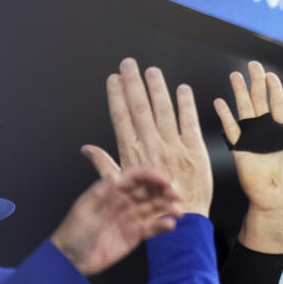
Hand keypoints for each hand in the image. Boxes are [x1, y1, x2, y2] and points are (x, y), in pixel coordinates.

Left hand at [50, 168, 181, 275]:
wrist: (71, 260)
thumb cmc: (74, 232)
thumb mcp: (85, 209)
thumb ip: (102, 193)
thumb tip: (117, 176)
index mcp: (110, 190)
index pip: (135, 178)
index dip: (151, 177)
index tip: (164, 182)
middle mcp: (124, 201)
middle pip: (149, 191)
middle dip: (165, 191)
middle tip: (177, 196)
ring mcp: (131, 218)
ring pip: (155, 208)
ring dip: (168, 207)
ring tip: (178, 212)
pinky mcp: (136, 234)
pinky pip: (153, 227)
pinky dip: (163, 225)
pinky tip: (170, 224)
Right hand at [84, 58, 212, 215]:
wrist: (184, 219)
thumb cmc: (153, 206)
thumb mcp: (124, 187)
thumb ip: (106, 164)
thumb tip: (87, 150)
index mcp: (133, 153)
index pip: (121, 118)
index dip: (116, 96)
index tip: (114, 78)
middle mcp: (152, 146)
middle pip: (140, 108)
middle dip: (134, 83)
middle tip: (130, 64)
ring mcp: (174, 147)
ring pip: (163, 111)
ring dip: (157, 88)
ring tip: (153, 71)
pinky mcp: (195, 151)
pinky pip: (189, 123)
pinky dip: (186, 105)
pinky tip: (182, 90)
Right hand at [214, 61, 282, 252]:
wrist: (282, 205)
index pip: (278, 107)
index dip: (275, 91)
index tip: (271, 76)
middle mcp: (267, 136)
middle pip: (260, 103)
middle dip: (255, 84)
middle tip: (252, 66)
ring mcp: (253, 142)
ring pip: (245, 111)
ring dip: (240, 93)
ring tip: (235, 75)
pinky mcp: (241, 151)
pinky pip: (232, 130)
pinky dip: (225, 116)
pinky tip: (220, 102)